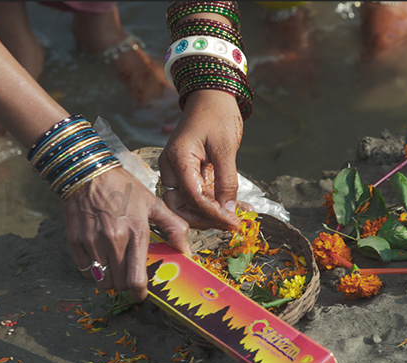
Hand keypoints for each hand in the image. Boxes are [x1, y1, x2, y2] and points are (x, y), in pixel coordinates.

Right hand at [63, 167, 189, 300]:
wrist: (88, 172)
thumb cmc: (123, 187)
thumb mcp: (153, 203)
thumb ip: (174, 227)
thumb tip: (186, 250)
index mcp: (136, 232)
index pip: (136, 278)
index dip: (140, 293)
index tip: (142, 294)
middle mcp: (113, 240)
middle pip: (119, 284)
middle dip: (127, 285)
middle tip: (130, 276)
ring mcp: (92, 242)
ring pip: (102, 281)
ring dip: (111, 280)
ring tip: (116, 267)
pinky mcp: (75, 241)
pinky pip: (86, 271)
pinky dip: (94, 272)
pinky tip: (101, 259)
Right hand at [158, 90, 242, 230]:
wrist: (211, 95)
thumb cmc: (217, 114)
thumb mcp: (226, 149)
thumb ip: (227, 181)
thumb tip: (228, 211)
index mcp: (178, 158)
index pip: (192, 197)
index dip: (214, 214)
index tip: (234, 223)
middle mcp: (170, 167)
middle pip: (180, 206)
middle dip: (205, 219)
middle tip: (230, 223)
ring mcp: (175, 170)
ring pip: (186, 204)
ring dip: (209, 214)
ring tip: (235, 216)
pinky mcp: (185, 171)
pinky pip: (195, 194)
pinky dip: (212, 203)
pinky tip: (233, 206)